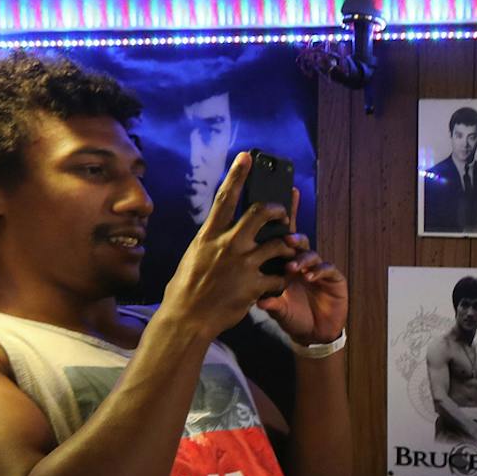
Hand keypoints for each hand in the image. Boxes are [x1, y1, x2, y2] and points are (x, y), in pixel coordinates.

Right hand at [162, 154, 293, 335]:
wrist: (187, 318)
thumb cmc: (185, 288)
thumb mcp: (193, 256)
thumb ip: (210, 242)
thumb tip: (218, 232)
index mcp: (209, 235)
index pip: (225, 197)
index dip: (238, 174)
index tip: (247, 157)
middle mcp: (227, 245)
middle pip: (261, 214)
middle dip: (277, 210)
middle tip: (282, 213)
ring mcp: (243, 264)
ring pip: (279, 244)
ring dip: (289, 245)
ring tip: (291, 249)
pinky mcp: (254, 285)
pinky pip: (279, 276)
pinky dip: (283, 278)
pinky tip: (280, 281)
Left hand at [254, 189, 348, 346]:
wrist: (313, 335)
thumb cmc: (293, 317)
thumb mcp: (276, 309)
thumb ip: (269, 300)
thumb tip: (257, 299)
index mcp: (284, 264)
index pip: (280, 239)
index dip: (279, 221)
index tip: (272, 207)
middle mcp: (301, 262)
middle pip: (297, 240)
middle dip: (291, 236)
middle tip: (285, 238)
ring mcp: (318, 269)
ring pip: (310, 253)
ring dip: (302, 257)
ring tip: (293, 266)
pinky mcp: (334, 278)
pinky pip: (327, 268)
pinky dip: (318, 270)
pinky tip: (310, 276)